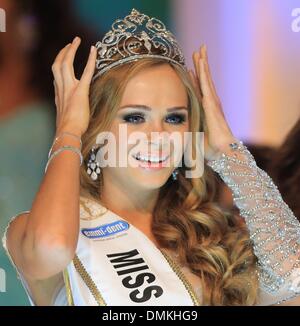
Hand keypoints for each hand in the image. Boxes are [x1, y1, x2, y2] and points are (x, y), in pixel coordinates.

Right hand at [52, 36, 96, 136]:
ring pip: (66, 63)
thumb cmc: (69, 129)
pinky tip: (93, 50)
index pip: (57, 76)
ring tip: (76, 41)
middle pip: (57, 65)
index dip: (59, 66)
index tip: (64, 59)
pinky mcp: (81, 91)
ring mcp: (70, 89)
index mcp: (58, 95)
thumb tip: (71, 114)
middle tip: (70, 44)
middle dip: (63, 52)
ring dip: (71, 50)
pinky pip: (86, 72)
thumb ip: (67, 111)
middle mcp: (61, 89)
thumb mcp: (66, 118)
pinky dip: (90, 60)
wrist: (68, 132)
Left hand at [190, 44, 236, 159]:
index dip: (196, 78)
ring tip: (200, 50)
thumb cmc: (209, 147)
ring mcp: (212, 102)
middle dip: (200, 66)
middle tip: (197, 51)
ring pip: (206, 78)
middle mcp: (210, 103)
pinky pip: (206, 84)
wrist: (222, 151)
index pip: (199, 90)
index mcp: (206, 110)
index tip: (190, 68)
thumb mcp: (194, 137)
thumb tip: (173, 136)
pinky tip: (201, 62)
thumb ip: (186, 132)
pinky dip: (203, 72)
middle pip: (204, 80)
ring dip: (203, 64)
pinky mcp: (212, 103)